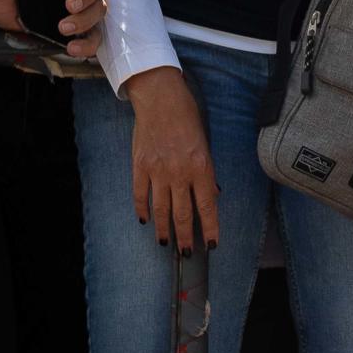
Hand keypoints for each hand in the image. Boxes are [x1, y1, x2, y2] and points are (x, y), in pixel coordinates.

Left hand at [0, 0, 107, 57]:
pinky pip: (95, 38)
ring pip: (98, 10)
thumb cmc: (7, 4)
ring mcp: (83, 11)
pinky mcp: (84, 32)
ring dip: (85, 20)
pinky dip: (88, 44)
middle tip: (69, 6)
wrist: (7, 30)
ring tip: (64, 29)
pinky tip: (73, 48)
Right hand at [124, 66, 220, 254]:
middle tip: (186, 253)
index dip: (210, 228)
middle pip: (184, 214)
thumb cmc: (188, 118)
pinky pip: (141, 195)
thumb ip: (207, 172)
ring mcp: (158, 171)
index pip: (208, 206)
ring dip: (165, 229)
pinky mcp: (140, 166)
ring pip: (162, 209)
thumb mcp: (205, 144)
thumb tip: (212, 195)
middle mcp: (180, 173)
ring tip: (166, 243)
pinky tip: (145, 221)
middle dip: (186, 237)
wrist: (160, 99)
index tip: (211, 245)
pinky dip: (142, 210)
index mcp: (201, 167)